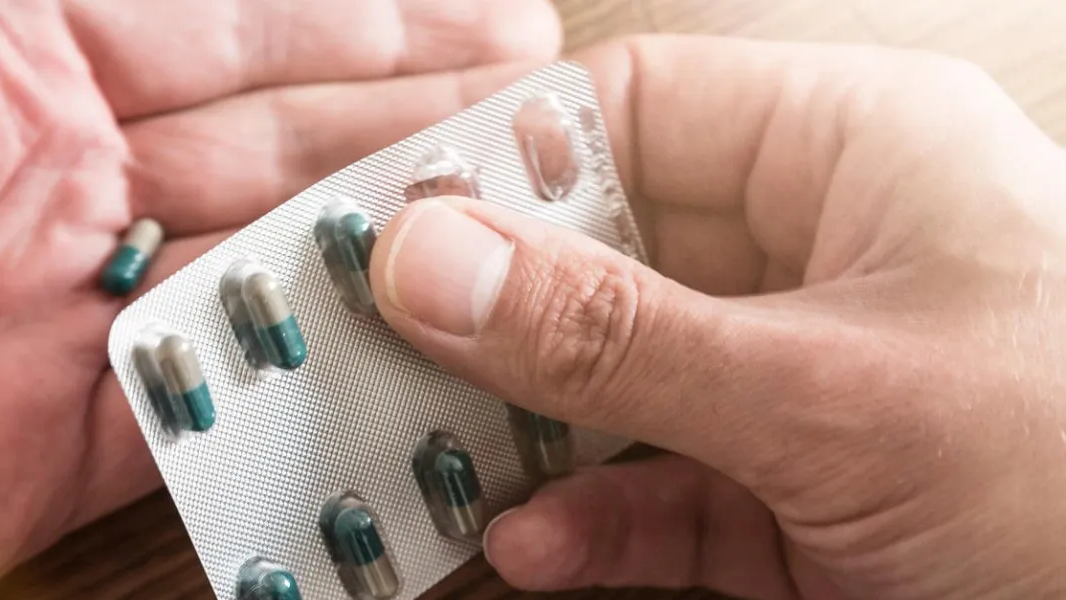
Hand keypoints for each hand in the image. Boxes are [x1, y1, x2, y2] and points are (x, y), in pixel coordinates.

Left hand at [0, 0, 561, 595]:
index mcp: (6, 43)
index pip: (234, 20)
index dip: (373, 16)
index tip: (496, 20)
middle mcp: (49, 173)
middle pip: (274, 144)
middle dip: (414, 130)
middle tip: (546, 131)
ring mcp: (57, 315)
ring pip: (264, 278)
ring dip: (389, 259)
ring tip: (519, 235)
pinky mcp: (43, 447)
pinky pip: (207, 414)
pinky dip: (305, 389)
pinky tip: (407, 359)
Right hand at [372, 36, 1065, 598]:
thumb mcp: (834, 393)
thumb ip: (620, 334)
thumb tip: (428, 261)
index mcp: (847, 155)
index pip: (628, 113)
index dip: (500, 159)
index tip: (386, 225)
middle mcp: (813, 254)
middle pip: (603, 254)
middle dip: (491, 316)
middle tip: (378, 354)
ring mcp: (797, 379)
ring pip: (615, 380)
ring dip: (522, 430)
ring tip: (426, 460)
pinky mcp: (794, 490)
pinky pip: (658, 487)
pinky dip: (590, 519)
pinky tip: (528, 544)